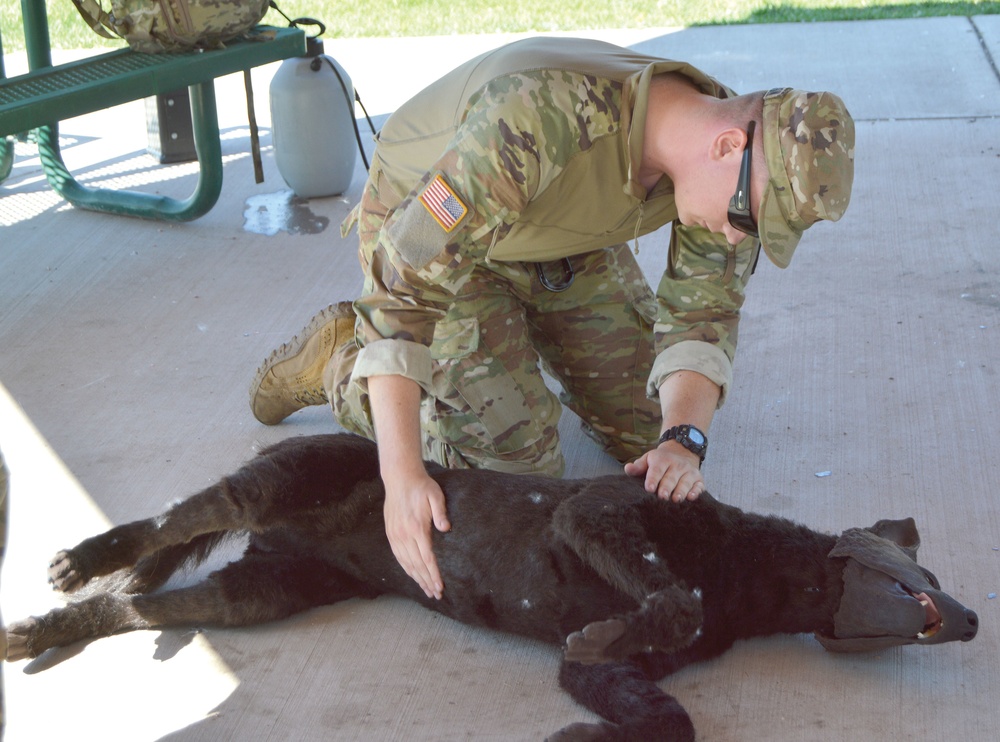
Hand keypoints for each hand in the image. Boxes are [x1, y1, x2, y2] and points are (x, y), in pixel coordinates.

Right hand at [383, 470, 450, 598]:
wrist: (399, 478)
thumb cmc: (421, 486)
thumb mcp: (435, 495)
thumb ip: (440, 512)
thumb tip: (446, 529)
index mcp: (416, 528)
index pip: (427, 558)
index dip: (434, 575)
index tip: (440, 587)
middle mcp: (404, 535)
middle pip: (417, 565)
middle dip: (427, 581)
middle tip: (436, 594)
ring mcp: (395, 535)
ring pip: (406, 563)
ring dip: (416, 578)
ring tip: (426, 589)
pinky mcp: (391, 533)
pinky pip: (398, 556)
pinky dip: (406, 568)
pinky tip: (413, 575)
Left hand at [624, 443, 703, 501]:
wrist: (682, 451)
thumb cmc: (660, 461)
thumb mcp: (648, 459)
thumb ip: (638, 466)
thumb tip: (627, 469)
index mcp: (662, 459)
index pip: (657, 470)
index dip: (653, 479)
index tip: (649, 488)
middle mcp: (677, 465)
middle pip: (671, 477)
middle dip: (667, 487)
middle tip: (662, 497)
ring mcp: (689, 472)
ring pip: (685, 482)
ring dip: (681, 491)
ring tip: (675, 499)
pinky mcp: (698, 479)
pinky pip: (698, 485)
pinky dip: (696, 491)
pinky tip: (691, 497)